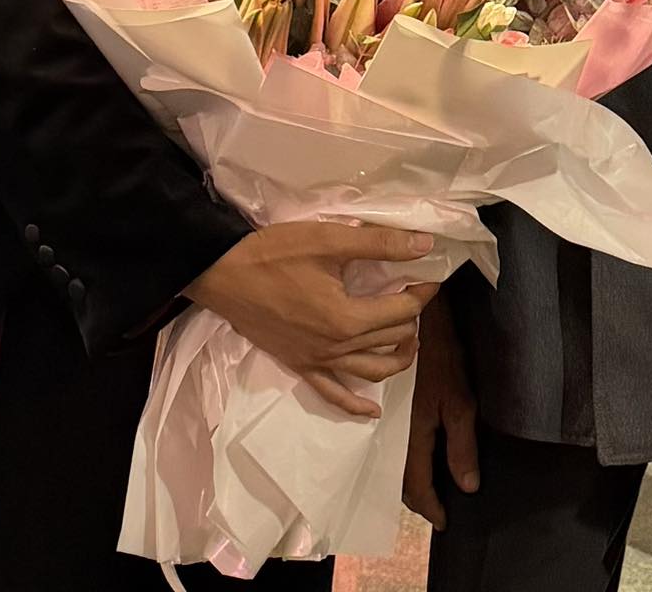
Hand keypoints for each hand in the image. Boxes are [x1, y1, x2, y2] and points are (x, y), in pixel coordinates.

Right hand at [183, 222, 438, 419]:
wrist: (223, 274)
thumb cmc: (275, 253)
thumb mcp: (329, 240)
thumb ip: (379, 244)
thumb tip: (424, 246)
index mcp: (346, 318)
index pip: (402, 312)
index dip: (421, 292)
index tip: (428, 274)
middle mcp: (335, 348)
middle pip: (390, 340)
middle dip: (411, 318)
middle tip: (415, 294)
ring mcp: (316, 362)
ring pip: (370, 372)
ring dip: (396, 358)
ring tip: (409, 339)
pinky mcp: (299, 367)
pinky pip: (332, 395)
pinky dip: (355, 405)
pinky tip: (372, 411)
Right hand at [403, 291, 478, 528]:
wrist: (417, 319)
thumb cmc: (442, 357)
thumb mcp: (460, 401)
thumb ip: (462, 444)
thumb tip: (467, 486)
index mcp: (410, 436)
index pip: (416, 487)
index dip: (432, 508)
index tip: (444, 521)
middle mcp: (390, 434)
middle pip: (399, 481)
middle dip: (418, 497)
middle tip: (438, 504)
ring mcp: (383, 419)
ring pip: (391, 464)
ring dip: (409, 478)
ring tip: (430, 481)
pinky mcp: (382, 405)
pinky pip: (387, 444)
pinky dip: (401, 458)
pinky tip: (416, 451)